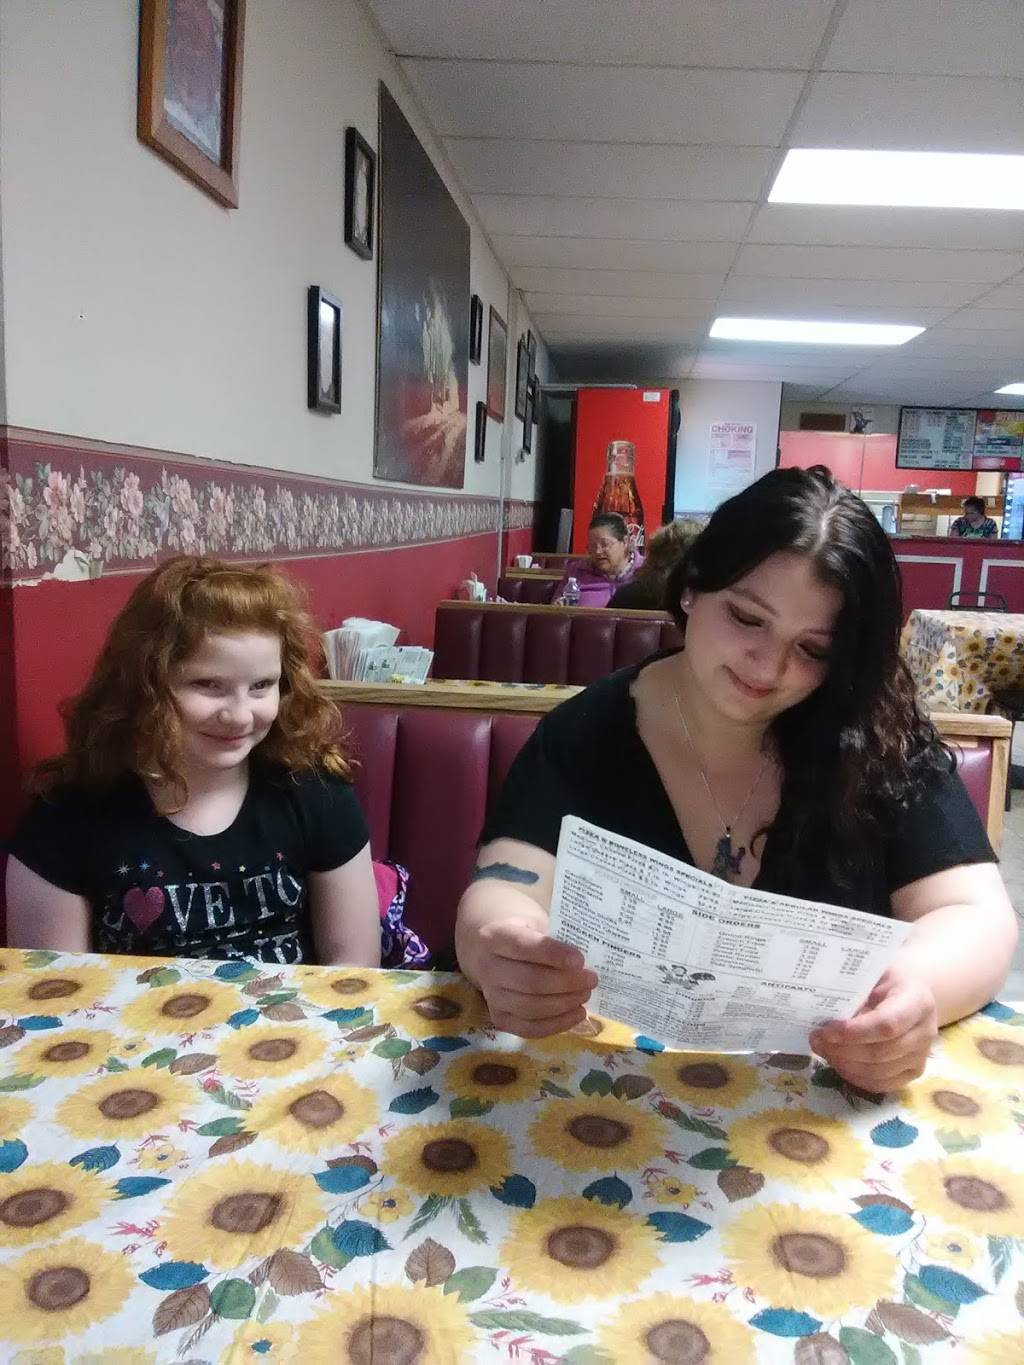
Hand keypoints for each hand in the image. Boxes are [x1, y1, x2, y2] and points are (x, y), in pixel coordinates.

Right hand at [469, 917, 597, 1038]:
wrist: (490, 952)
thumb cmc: (522, 934)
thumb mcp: (534, 924)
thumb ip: (556, 936)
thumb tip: (592, 955)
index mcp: (494, 937)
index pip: (523, 946)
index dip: (553, 954)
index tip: (580, 960)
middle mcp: (487, 968)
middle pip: (530, 981)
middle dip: (566, 983)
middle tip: (592, 980)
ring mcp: (491, 997)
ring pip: (531, 1008)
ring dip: (564, 1004)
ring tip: (586, 995)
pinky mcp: (499, 1018)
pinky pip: (529, 1029)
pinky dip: (558, 1024)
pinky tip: (577, 1014)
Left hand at [809, 967, 937, 1091]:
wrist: (911, 991)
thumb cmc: (887, 978)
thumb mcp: (873, 973)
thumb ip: (855, 992)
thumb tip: (823, 1014)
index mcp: (917, 1001)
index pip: (887, 1024)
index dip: (855, 1031)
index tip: (827, 1030)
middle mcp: (925, 1031)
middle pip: (881, 1052)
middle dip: (843, 1050)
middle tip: (817, 1039)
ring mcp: (922, 1055)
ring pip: (879, 1072)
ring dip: (845, 1064)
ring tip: (823, 1049)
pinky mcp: (914, 1071)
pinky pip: (882, 1084)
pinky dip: (856, 1077)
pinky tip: (838, 1062)